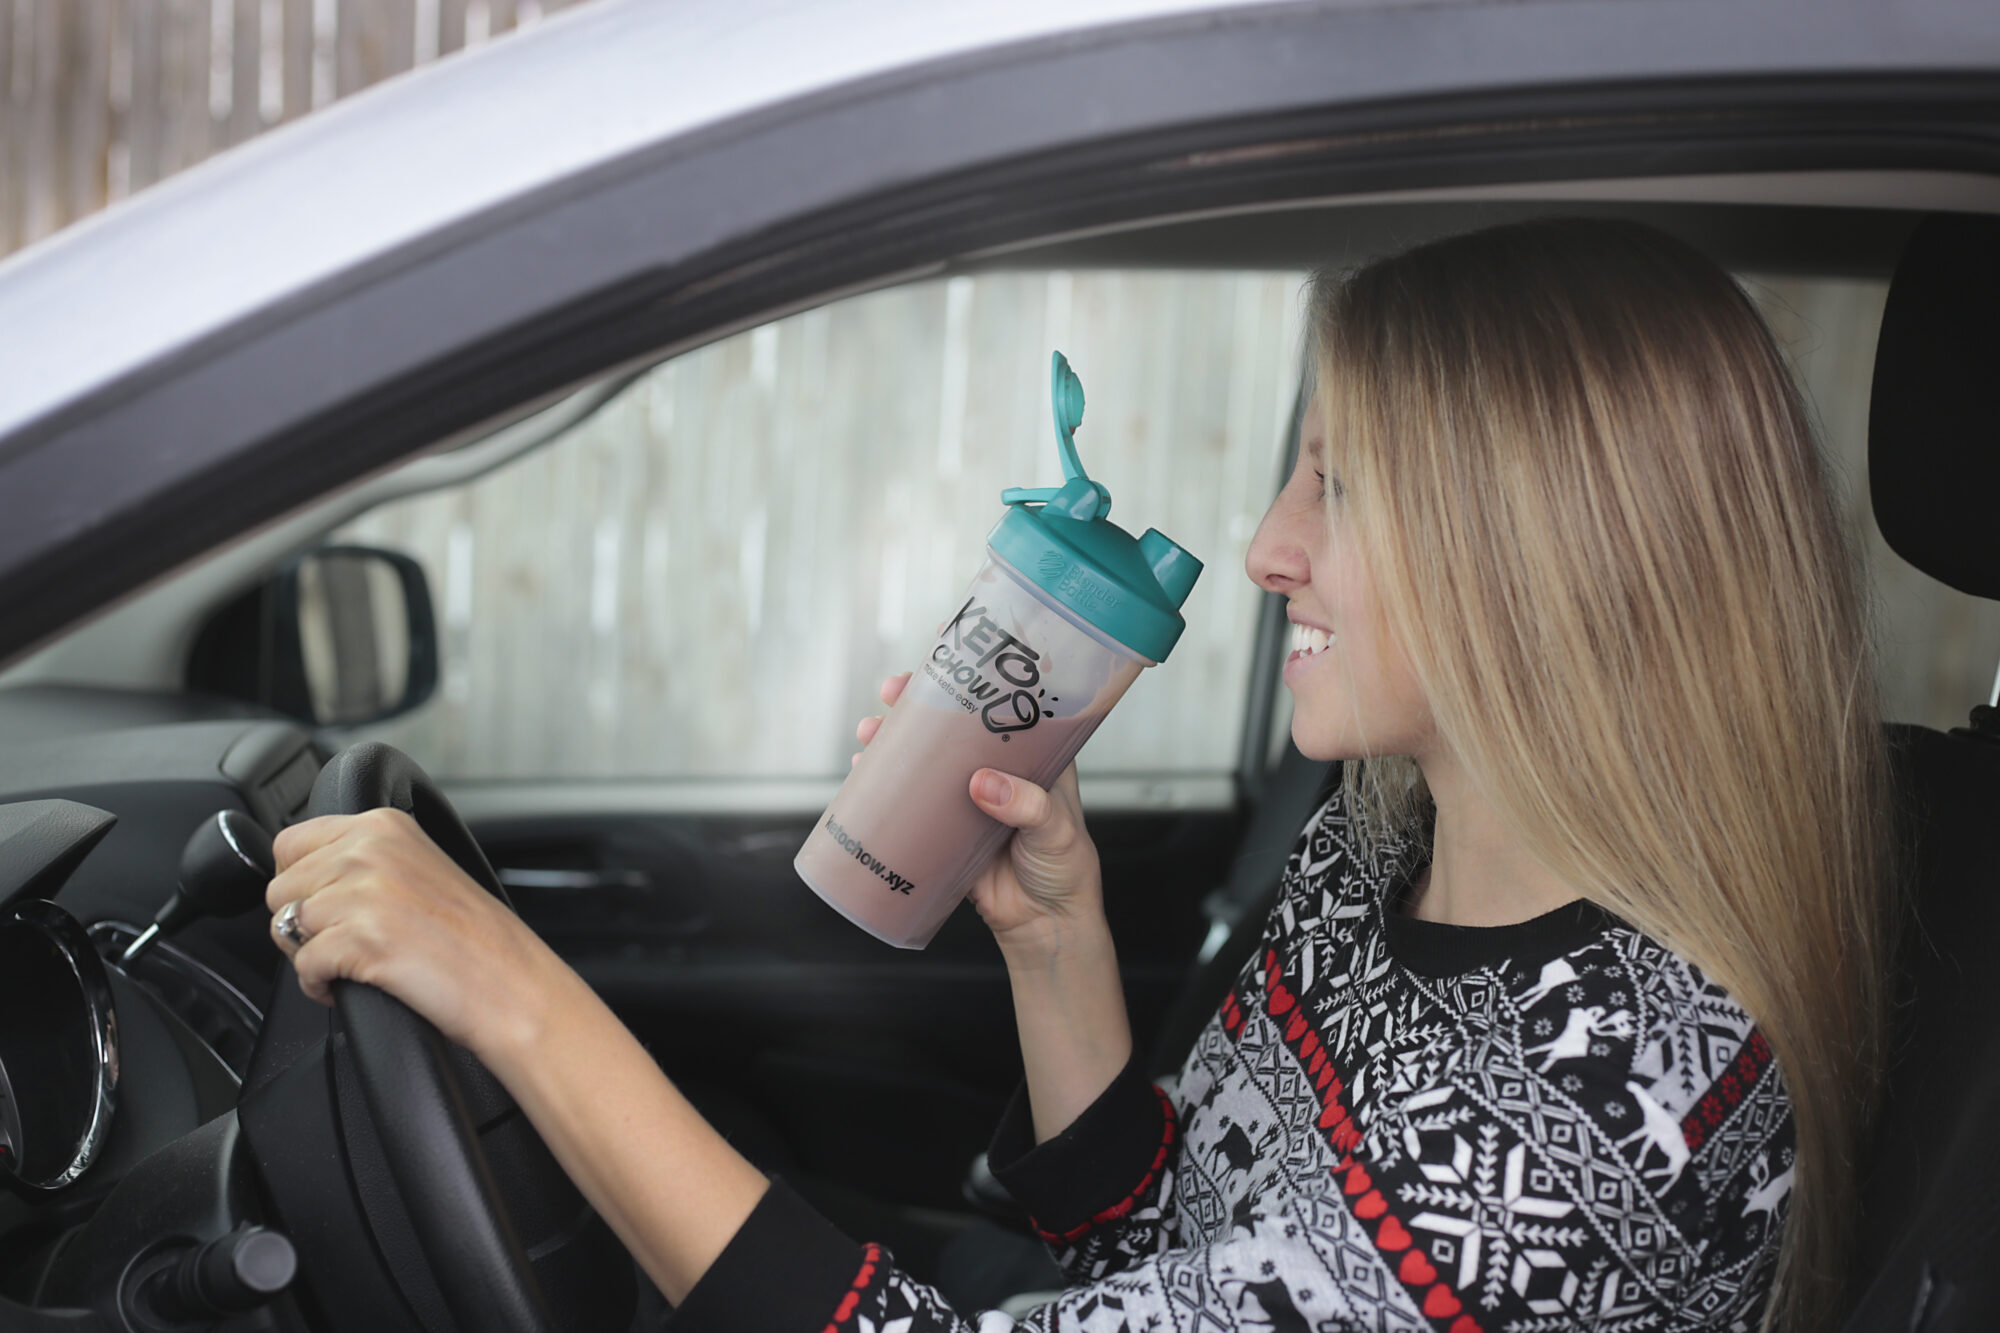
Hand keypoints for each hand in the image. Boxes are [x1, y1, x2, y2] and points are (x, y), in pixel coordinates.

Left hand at [264, 808, 567, 1058]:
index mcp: (384, 826)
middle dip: (300, 921)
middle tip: (340, 941)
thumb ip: (366, 858)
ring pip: (284, 925)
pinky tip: (351, 986)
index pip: (290, 842)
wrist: (511, 984)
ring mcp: (364, 892)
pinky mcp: (359, 939)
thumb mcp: (420, 867)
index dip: (299, 881)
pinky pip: (302, 965)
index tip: (322, 904)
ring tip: (349, 964)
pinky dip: (319, 985)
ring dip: (308, 954)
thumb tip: (306, 872)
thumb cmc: (474, 939)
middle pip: (280, 886)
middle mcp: (369, 850)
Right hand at [858, 673, 1105, 960]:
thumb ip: (1026, 806)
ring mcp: (966, 796)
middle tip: (894, 690)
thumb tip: (982, 784)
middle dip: (918, 699)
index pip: (1004, 697)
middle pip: (952, 720)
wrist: (1045, 927)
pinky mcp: (943, 828)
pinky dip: (882, 781)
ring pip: (924, 754)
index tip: (945, 641)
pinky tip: (862, 769)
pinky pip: (908, 798)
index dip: (975, 667)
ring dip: (892, 736)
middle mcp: (996, 766)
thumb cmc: (1066, 870)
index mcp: (1034, 754)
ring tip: (870, 730)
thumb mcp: (1057, 831)